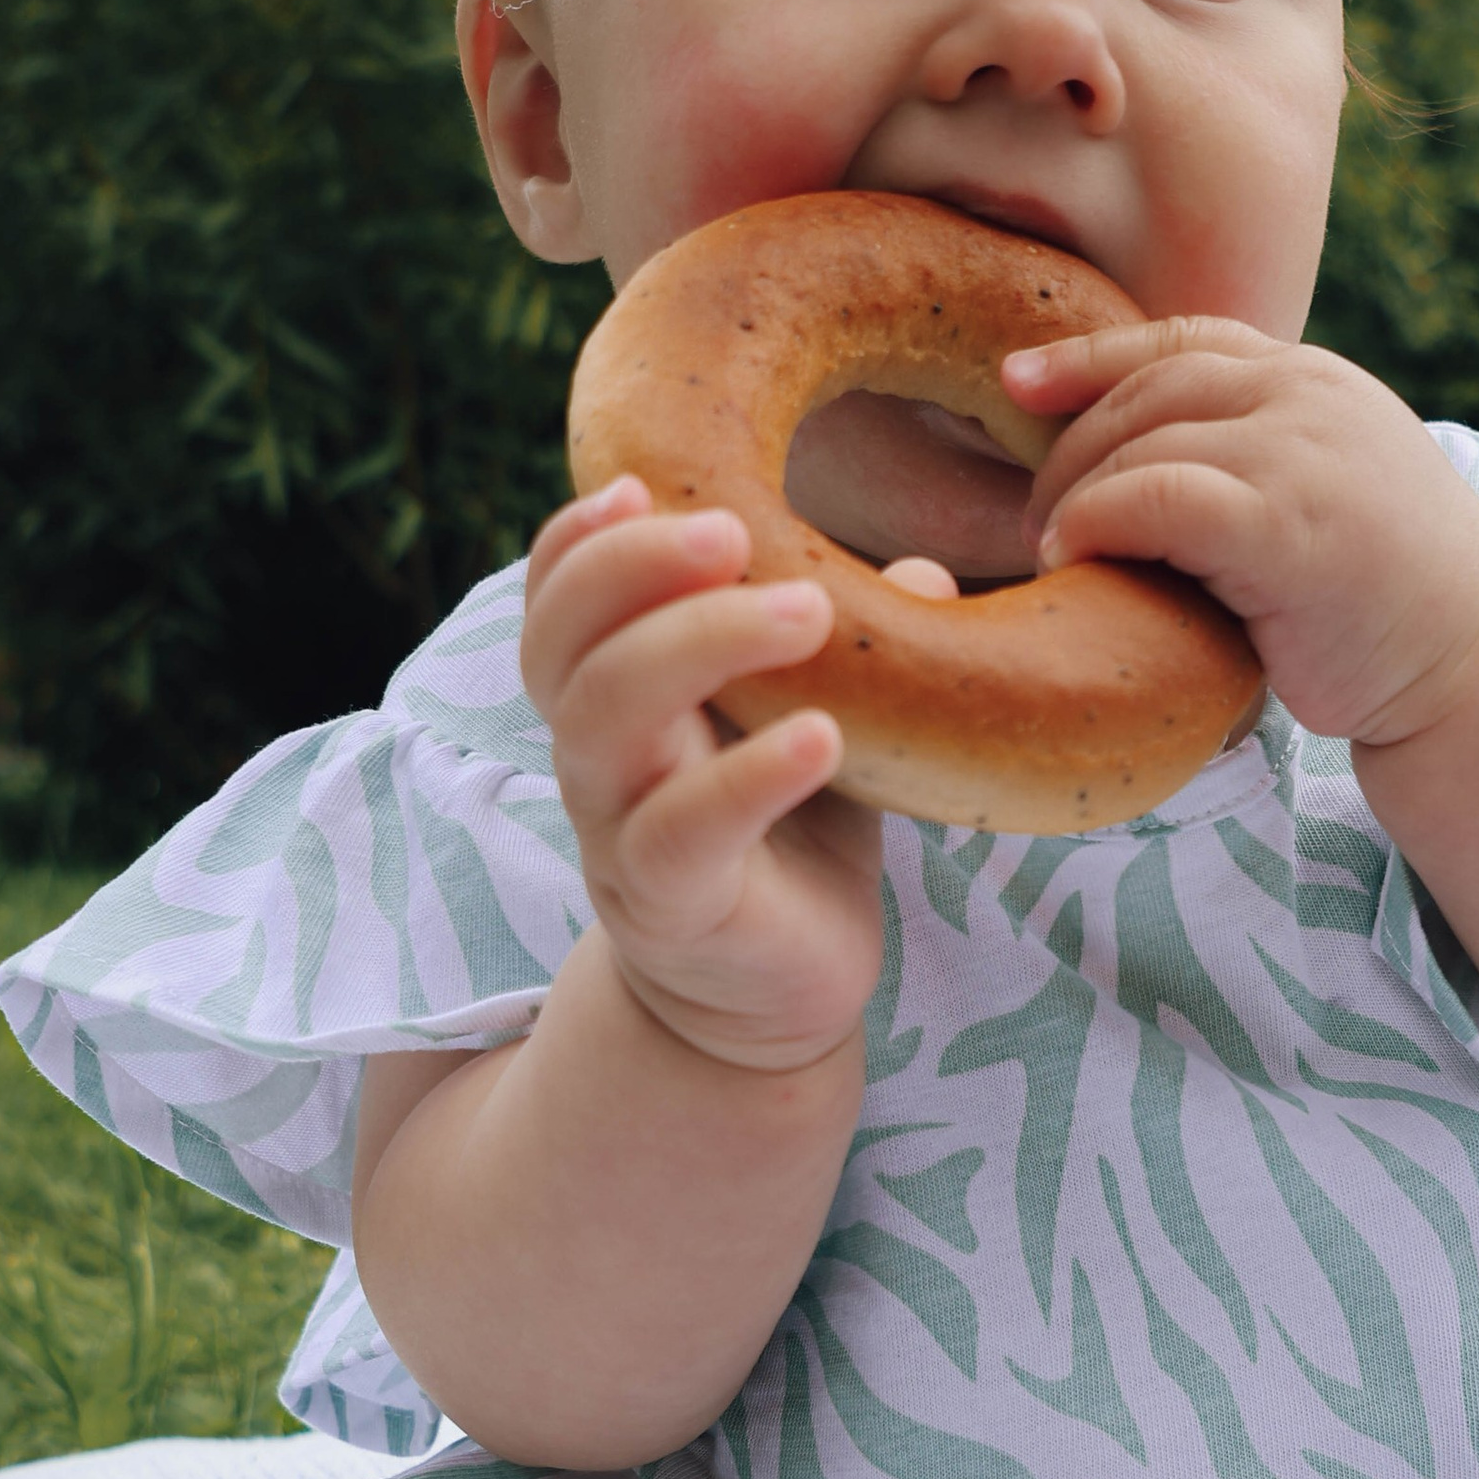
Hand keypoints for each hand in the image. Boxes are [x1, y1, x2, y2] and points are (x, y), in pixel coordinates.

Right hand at [520, 478, 882, 1073]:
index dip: (578, 541)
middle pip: (566, 645)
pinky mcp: (671, 903)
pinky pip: (683, 832)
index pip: (557, 600)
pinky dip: (748, 778)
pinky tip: (820, 736)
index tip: (644, 485)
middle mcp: (597, 757)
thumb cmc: (791, 835)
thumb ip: (853, 645)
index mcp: (615, 697)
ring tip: (807, 611)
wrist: (780, 993)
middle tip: (737, 532)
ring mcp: (620, 832)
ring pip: (606, 721)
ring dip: (699, 645)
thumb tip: (922, 567)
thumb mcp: (823, 718)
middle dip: (635, 570)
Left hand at [1006, 321, 1478, 746]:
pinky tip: (1073, 558)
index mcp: (1316, 381)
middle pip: (1149, 389)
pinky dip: (1099, 521)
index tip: (1016, 382)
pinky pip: (1158, 497)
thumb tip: (1135, 461)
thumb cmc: (1386, 603)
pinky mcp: (1288, 524)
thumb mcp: (1325, 492)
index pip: (1185, 340)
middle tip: (1032, 519)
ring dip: (1075, 496)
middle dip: (1070, 449)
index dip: (1089, 356)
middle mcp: (1310, 397)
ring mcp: (1303, 454)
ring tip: (1050, 550)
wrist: (1476, 664)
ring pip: (1144, 442)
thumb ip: (1256, 455)